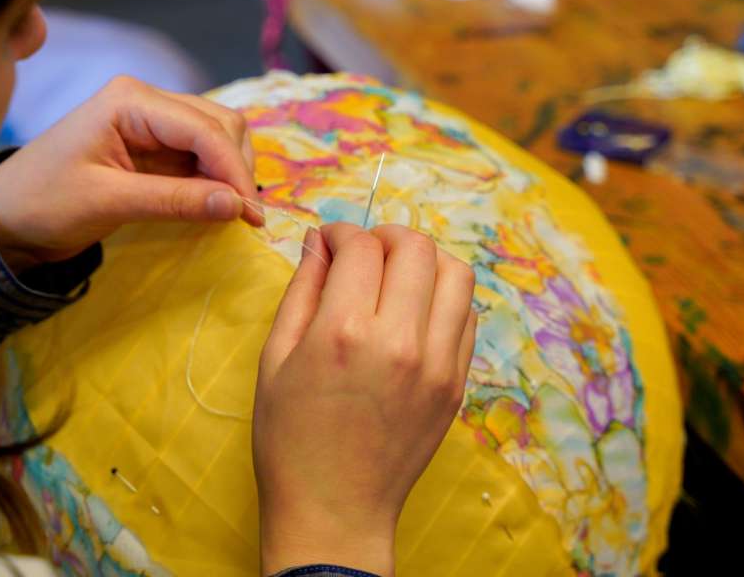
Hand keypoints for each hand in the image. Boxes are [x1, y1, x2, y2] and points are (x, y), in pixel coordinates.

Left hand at [0, 75, 261, 271]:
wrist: (6, 216)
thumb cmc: (44, 204)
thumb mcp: (108, 203)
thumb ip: (175, 201)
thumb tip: (238, 205)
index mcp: (129, 100)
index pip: (204, 129)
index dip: (233, 170)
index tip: (251, 215)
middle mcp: (146, 98)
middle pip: (220, 124)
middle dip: (236, 168)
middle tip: (243, 219)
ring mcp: (151, 118)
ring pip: (217, 135)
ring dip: (230, 172)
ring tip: (230, 213)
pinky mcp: (153, 142)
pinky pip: (200, 153)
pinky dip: (215, 177)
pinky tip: (215, 205)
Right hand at [252, 223, 476, 575]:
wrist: (334, 510)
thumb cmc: (290, 438)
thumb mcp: (275, 358)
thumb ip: (301, 290)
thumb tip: (319, 241)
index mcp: (344, 332)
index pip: (361, 246)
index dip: (342, 233)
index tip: (330, 242)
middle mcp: (399, 340)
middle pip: (415, 247)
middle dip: (385, 235)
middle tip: (364, 252)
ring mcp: (438, 363)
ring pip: (455, 273)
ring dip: (424, 260)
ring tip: (397, 275)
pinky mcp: (457, 384)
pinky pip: (467, 315)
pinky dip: (444, 297)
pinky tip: (415, 310)